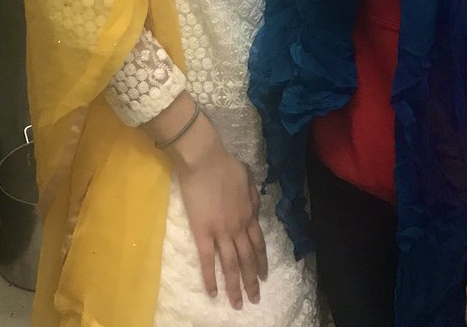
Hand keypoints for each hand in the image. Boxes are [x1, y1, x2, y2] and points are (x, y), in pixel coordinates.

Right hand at [170, 113, 267, 308]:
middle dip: (252, 281)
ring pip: (230, 265)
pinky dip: (210, 278)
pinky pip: (207, 260)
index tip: (264, 276)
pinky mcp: (202, 233)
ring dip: (235, 286)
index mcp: (249, 214)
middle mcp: (238, 228)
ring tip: (238, 304)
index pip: (258, 244)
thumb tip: (255, 210)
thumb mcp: (248, 179)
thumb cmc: (225, 165)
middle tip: (255, 299)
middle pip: (247, 259)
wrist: (205, 161)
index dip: (261, 262)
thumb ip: (253, 198)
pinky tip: (213, 293)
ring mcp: (220, 232)